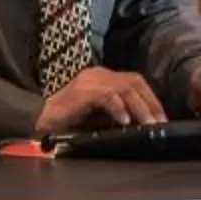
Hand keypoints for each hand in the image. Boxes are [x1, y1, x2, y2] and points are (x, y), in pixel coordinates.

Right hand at [36, 66, 166, 133]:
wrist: (39, 122)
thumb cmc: (69, 122)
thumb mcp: (100, 115)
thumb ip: (119, 113)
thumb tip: (143, 122)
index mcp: (103, 77)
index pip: (134, 81)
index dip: (151, 98)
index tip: (161, 117)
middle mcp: (98, 75)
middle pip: (134, 82)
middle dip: (150, 103)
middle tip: (160, 123)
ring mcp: (89, 81)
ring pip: (125, 88)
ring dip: (140, 108)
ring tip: (148, 124)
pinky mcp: (82, 92)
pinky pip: (107, 96)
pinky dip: (119, 108)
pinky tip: (124, 122)